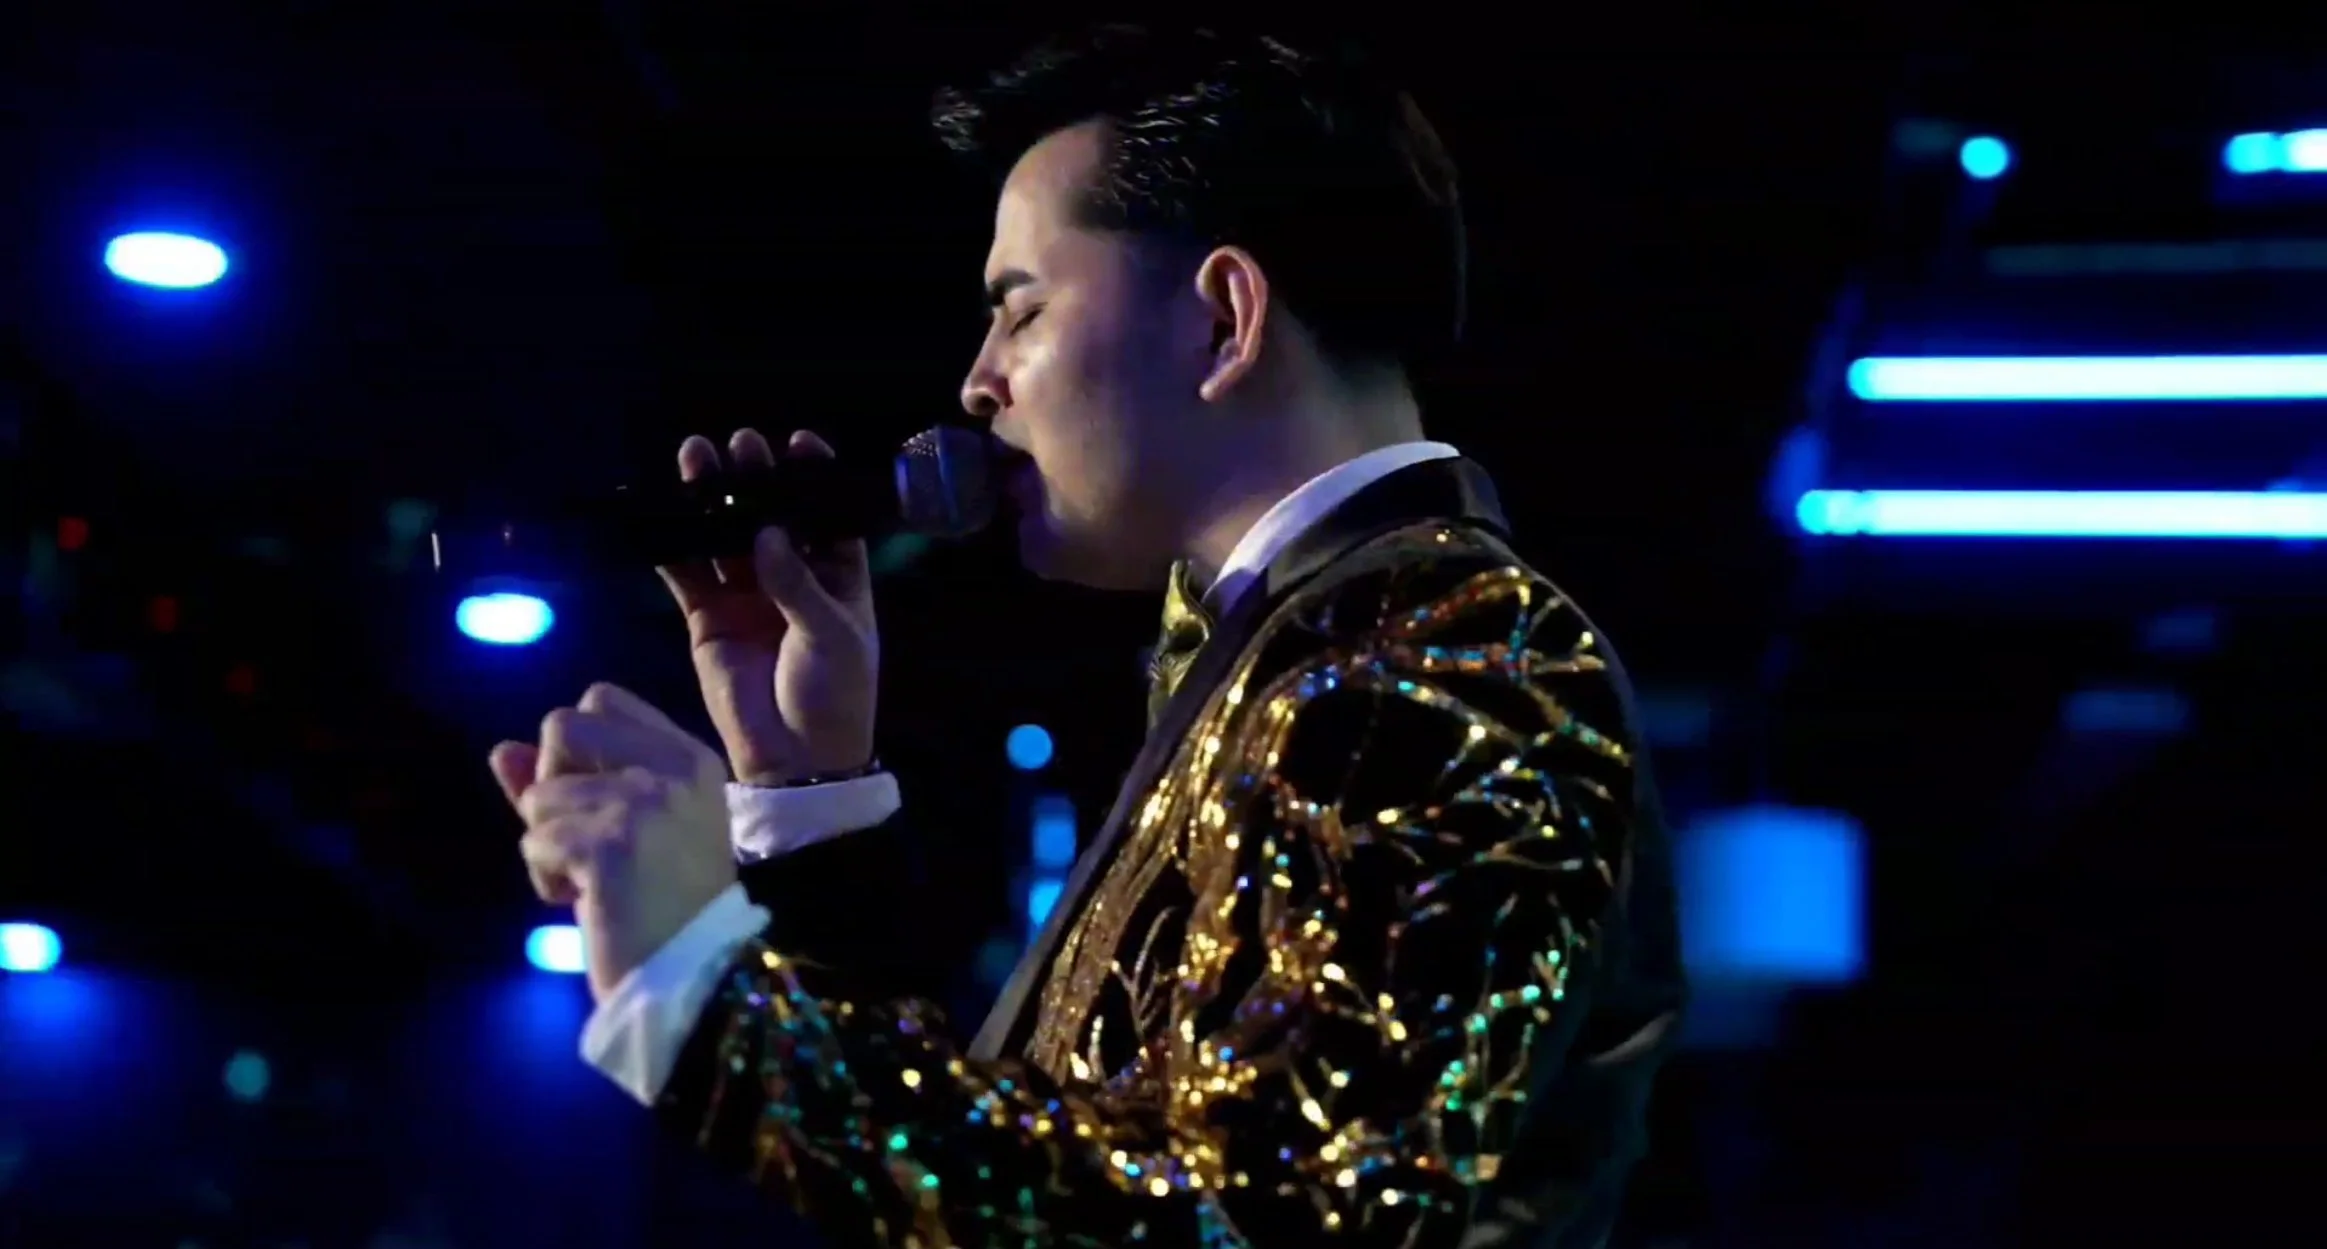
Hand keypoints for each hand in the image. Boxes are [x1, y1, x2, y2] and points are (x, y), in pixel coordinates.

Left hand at [488, 683, 737, 1000]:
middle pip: (562, 725)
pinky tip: (586, 902)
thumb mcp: (621, 828)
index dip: (575, 749)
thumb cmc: (661, 905)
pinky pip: (535, 841)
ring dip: (549, 843)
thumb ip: (566, 782)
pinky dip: (546, 877)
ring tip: (593, 881)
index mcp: (689, 756)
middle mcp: (674, 767)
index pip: (601, 700)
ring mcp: (646, 802)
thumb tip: (500, 750)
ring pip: (540, 793)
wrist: (694, 977)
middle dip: (552, 784)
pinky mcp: (612, 844)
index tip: (597, 802)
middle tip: (587, 838)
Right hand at [658, 428, 878, 785]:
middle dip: (755, 479)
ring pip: (723, 536)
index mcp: (837, 576)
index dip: (813, 478)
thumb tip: (767, 533)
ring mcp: (746, 596)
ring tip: (695, 456)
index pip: (826, 516)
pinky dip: (673, 545)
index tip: (799, 443)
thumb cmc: (834, 694)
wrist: (796, 760)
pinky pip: (687, 574)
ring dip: (709, 499)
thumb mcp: (831, 636)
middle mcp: (790, 577)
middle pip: (769, 516)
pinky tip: (660, 513)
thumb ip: (797, 584)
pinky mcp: (707, 619)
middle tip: (739, 443)